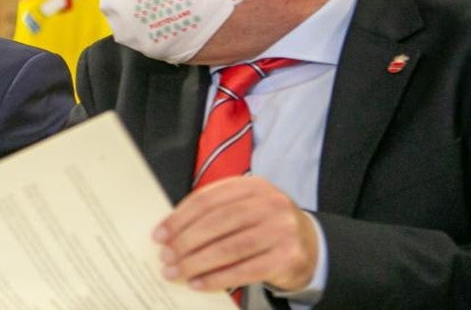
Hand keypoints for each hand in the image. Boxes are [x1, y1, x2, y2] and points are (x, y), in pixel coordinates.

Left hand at [154, 176, 317, 292]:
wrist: (310, 246)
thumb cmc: (265, 226)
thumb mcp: (245, 208)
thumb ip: (215, 213)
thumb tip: (171, 232)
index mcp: (253, 186)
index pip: (208, 199)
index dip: (179, 217)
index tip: (159, 234)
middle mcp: (269, 204)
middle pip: (217, 223)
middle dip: (185, 241)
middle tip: (165, 256)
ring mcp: (281, 230)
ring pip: (228, 248)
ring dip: (196, 262)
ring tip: (176, 272)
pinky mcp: (287, 258)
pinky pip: (244, 270)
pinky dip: (217, 279)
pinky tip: (198, 283)